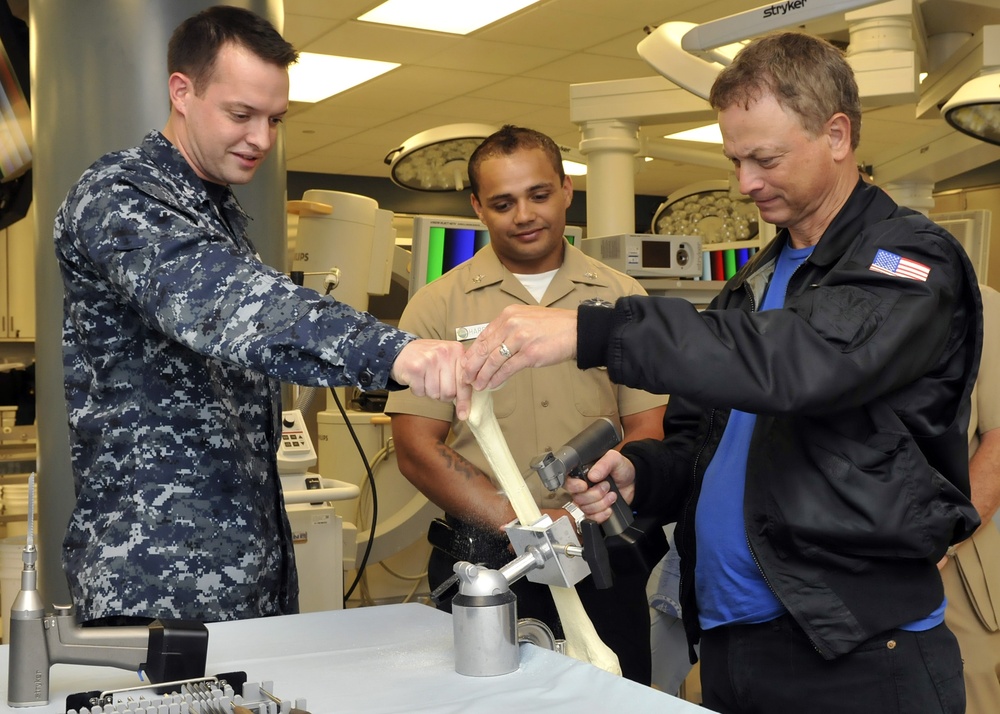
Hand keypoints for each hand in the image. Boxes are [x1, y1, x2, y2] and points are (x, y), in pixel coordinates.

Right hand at [391, 340, 470, 409]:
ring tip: (426, 379)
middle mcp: (445, 353)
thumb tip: (465, 408)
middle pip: (449, 392)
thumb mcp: (447, 362)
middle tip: (436, 385)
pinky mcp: (415, 368)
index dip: (464, 400)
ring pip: (435, 394)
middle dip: (442, 395)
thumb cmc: (427, 359)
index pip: (464, 382)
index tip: (463, 414)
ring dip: (429, 392)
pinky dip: (418, 390)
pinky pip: (421, 392)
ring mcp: (429, 359)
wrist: (401, 351)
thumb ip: (459, 378)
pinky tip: (417, 379)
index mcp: (456, 351)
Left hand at [461, 305, 576, 390]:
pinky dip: (497, 378)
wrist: (575, 330)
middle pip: (485, 348)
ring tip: (477, 385)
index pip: (483, 335)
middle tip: (465, 377)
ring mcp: (521, 339)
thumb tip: (491, 346)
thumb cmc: (552, 326)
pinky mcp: (530, 354)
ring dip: (483, 375)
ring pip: (493, 360)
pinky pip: (507, 369)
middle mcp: (512, 324)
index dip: (472, 352)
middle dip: (472, 366)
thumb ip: (508, 329)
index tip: (466, 364)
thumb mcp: (525, 319)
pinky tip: (492, 384)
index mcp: (508, 315)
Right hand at [563, 450, 635, 524]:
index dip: (574, 486)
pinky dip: (601, 515)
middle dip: (595, 494)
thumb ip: (604, 463)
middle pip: (577, 498)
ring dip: (601, 504)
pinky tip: (609, 508)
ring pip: (585, 509)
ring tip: (612, 495)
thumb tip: (592, 475)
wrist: (633, 483)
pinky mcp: (595, 511)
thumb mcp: (614, 459)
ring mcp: (588, 501)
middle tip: (607, 486)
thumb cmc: (621, 469)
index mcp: (582, 473)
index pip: (568, 482)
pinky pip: (591, 518)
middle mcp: (582, 488)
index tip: (584, 486)